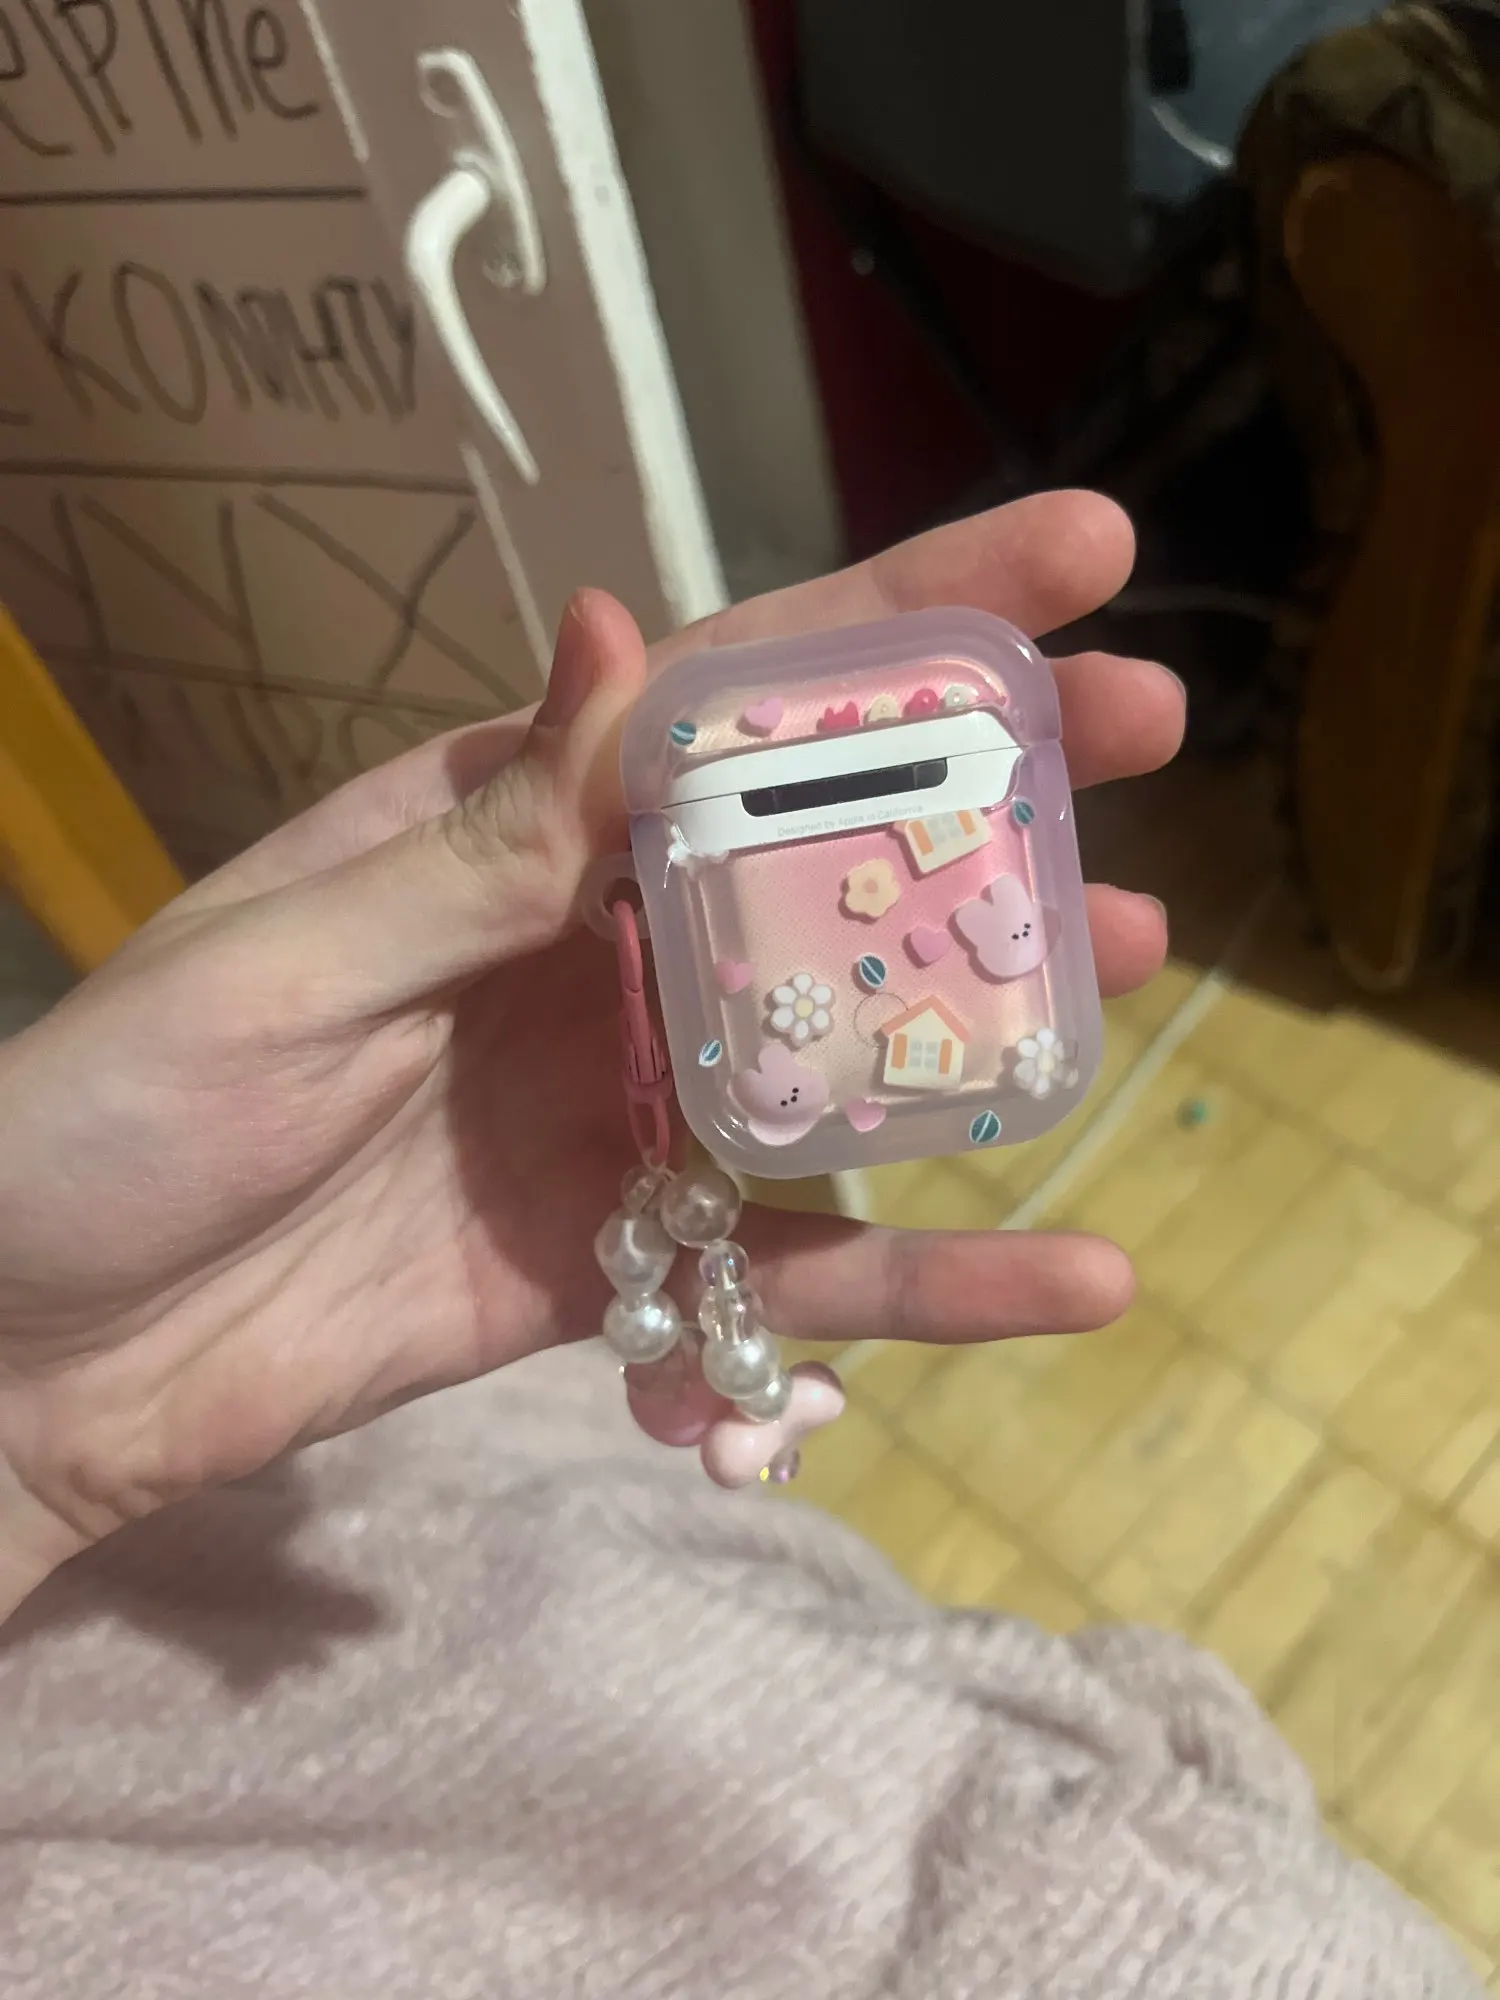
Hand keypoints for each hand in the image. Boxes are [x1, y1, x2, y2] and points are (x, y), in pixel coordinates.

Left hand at [0, 492, 1181, 1615]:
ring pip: (840, 1039)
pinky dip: (936, 1273)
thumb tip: (617, 632)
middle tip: (1155, 726)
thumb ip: (479, 845)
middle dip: (984, 782)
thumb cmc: (117, 1125)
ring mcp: (624, 1102)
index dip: (895, 618)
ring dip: (985, 1002)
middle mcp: (586, 945)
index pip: (719, 698)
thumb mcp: (284, 967)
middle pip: (816, 848)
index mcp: (496, 828)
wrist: (39, 1358)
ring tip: (1131, 954)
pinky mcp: (635, 1255)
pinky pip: (804, 1255)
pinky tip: (1081, 1273)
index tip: (1071, 556)